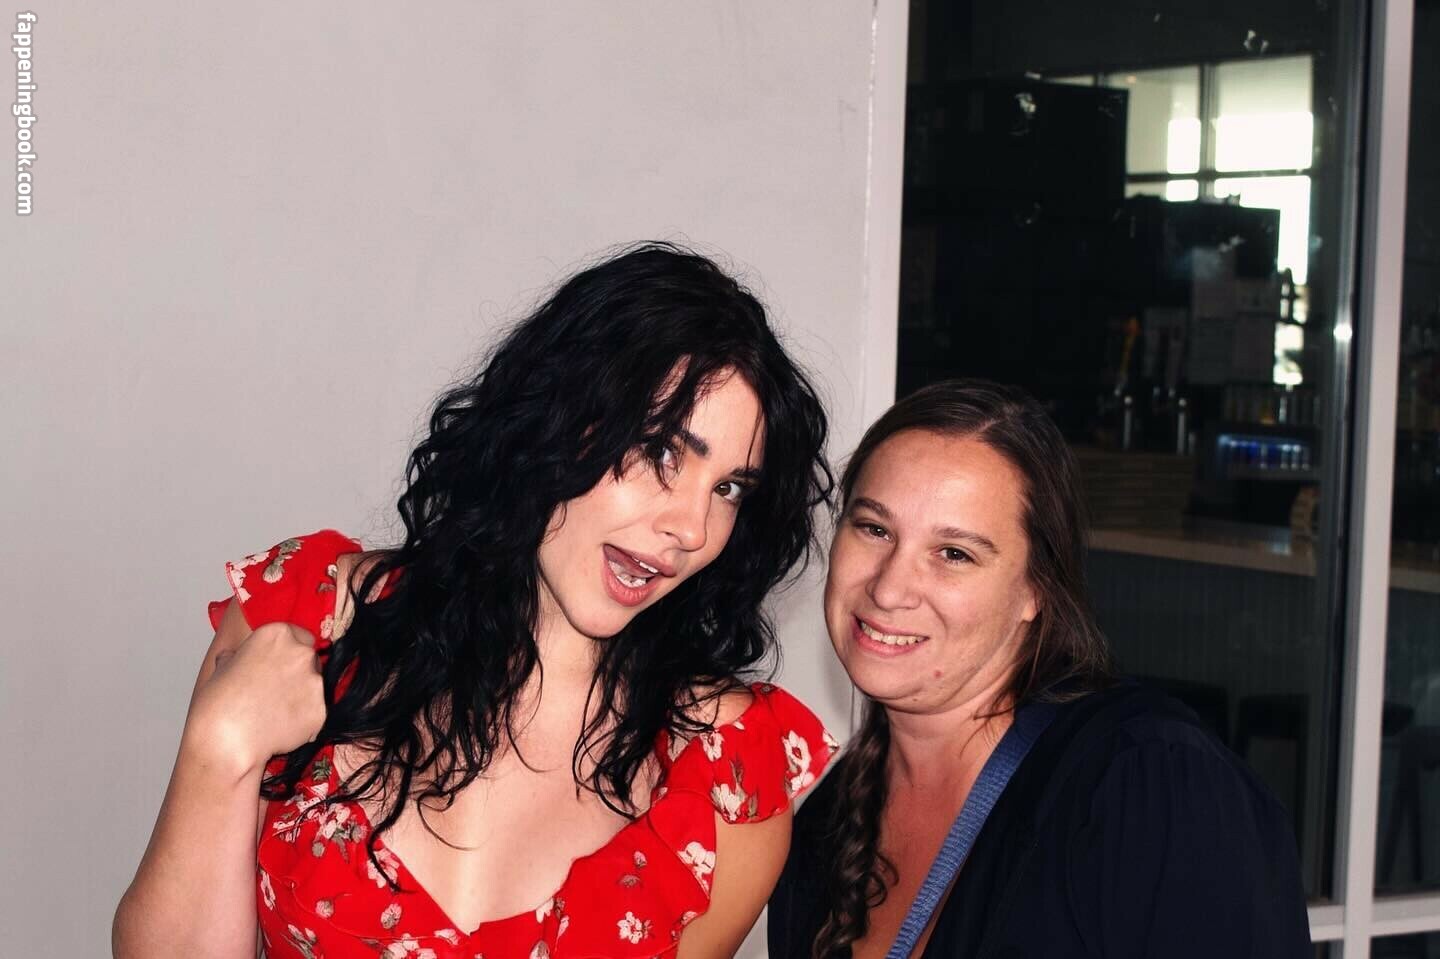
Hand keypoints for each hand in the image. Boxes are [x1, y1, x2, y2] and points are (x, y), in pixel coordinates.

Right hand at [185, 621, 326, 778]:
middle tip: (277, 691)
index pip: (297, 635)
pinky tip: (282, 727)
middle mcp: (301, 652)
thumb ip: (237, 657)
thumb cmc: (219, 703)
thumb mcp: (221, 667)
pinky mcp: (321, 708)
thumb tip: (233, 657)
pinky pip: (316, 711)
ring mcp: (314, 681)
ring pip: (315, 685)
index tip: (279, 665)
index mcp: (277, 634)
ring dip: (302, 696)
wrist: (227, 739)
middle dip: (297, 672)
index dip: (288, 651)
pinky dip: (304, 719)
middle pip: (310, 658)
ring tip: (275, 713)